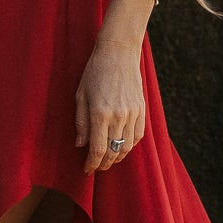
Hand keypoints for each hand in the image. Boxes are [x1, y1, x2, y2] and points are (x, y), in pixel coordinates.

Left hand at [75, 40, 146, 172]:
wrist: (118, 53)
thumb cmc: (94, 72)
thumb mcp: (80, 95)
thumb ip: (80, 122)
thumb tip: (80, 145)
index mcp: (100, 114)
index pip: (98, 149)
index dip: (92, 164)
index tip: (86, 170)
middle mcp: (118, 116)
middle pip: (113, 152)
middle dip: (103, 164)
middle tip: (96, 167)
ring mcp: (132, 114)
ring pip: (127, 147)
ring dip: (117, 158)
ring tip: (108, 160)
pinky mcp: (141, 110)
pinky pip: (138, 136)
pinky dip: (130, 146)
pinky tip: (122, 147)